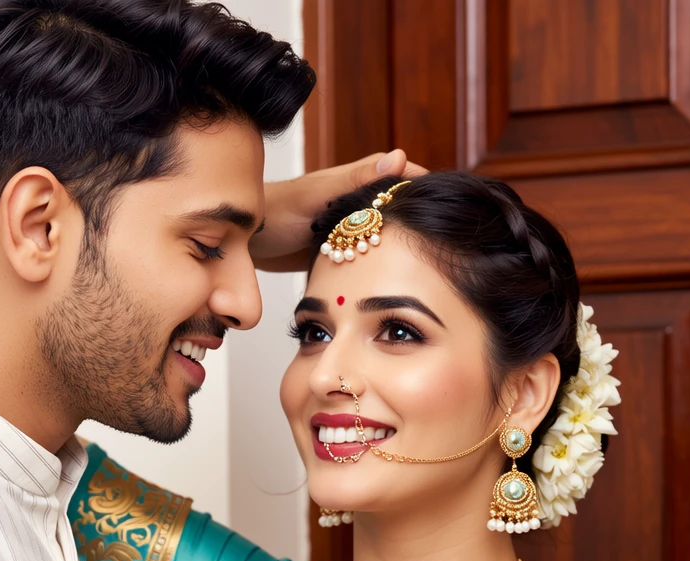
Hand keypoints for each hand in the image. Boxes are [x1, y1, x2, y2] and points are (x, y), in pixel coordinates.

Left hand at [252, 148, 427, 270]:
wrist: (245, 239)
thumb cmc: (274, 212)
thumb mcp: (317, 196)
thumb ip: (355, 180)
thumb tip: (399, 157)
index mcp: (352, 182)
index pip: (396, 174)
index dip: (420, 183)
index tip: (445, 199)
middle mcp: (351, 201)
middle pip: (393, 204)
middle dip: (416, 215)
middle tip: (444, 234)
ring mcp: (343, 225)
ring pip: (380, 229)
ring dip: (398, 240)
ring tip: (426, 256)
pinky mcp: (334, 248)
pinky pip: (362, 251)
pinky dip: (376, 258)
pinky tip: (389, 274)